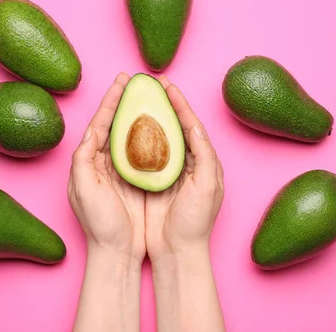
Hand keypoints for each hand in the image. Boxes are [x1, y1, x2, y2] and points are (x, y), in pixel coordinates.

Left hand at [68, 72, 145, 264]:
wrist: (118, 253)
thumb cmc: (99, 225)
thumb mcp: (83, 191)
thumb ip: (83, 159)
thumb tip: (91, 132)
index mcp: (90, 160)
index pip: (101, 123)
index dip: (111, 100)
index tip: (123, 80)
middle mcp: (107, 161)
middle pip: (118, 123)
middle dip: (128, 101)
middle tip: (140, 80)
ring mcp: (125, 170)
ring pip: (134, 134)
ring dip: (143, 114)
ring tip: (152, 95)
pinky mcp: (142, 180)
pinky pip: (150, 151)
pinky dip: (155, 135)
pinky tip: (164, 125)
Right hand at [145, 75, 224, 262]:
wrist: (178, 252)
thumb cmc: (196, 223)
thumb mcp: (208, 187)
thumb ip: (205, 155)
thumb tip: (194, 126)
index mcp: (204, 161)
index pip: (190, 124)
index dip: (179, 103)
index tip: (166, 85)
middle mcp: (187, 163)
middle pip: (174, 126)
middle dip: (163, 104)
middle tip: (150, 84)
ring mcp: (169, 172)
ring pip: (157, 136)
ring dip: (148, 117)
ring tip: (137, 98)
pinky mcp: (152, 181)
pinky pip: (143, 154)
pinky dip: (136, 138)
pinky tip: (127, 128)